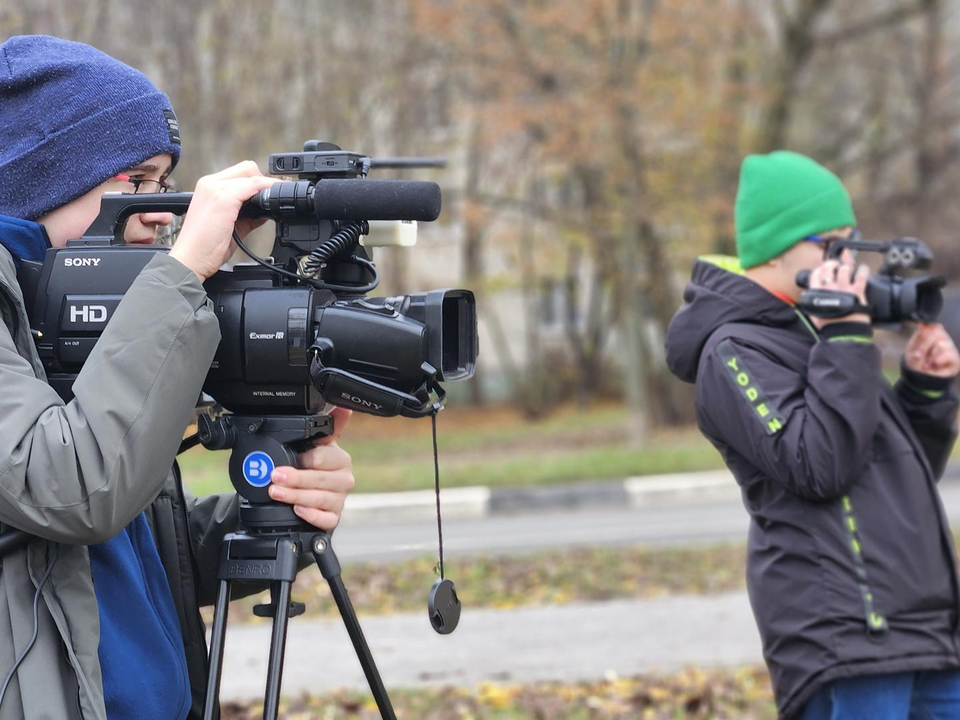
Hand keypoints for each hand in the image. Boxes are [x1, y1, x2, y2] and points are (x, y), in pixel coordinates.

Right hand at [169, 161, 278, 280]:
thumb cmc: (204, 247)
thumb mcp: (230, 227)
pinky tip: (272, 200)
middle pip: (247, 168)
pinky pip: (252, 186)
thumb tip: (265, 212)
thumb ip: (248, 216)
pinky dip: (265, 190)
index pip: (240, 173)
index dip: (259, 182)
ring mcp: (215, 189)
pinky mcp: (223, 199)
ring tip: (275, 201)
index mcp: (209, 188)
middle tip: (272, 200)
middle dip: (263, 181)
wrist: (189, 260)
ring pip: (250, 174)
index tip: (274, 193)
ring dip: (266, 186)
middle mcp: (209, 183)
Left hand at [267, 408, 354, 530]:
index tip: (284, 461)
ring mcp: (340, 500)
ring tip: (276, 493)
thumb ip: (327, 426)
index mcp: (340, 459)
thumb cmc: (314, 467)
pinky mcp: (334, 518)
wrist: (313, 493)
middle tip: (275, 477)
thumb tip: (344, 408)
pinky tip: (298, 511)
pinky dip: (312, 515)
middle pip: (321, 480)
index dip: (304, 459)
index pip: (324, 459)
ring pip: (320, 500)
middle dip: (296, 479)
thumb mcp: (318, 445)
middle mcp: (344, 479)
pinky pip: (326, 519)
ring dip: (296, 496)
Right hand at [808, 250, 870, 328]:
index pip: (816, 274)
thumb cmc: (829, 326)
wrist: (843, 334)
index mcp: (817, 293)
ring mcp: (843, 289)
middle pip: (829, 268)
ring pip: (844, 269)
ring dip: (847, 267)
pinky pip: (861, 276)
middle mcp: (829, 289)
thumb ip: (811, 302)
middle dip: (833, 263)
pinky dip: (863, 271)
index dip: (820, 268)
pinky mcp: (857, 292)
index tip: (824, 268)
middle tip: (837, 265)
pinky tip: (863, 270)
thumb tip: (806, 295)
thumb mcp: (813, 313)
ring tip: (850, 269)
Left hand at [905, 323, 959, 377]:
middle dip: (924, 345)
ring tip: (926, 364)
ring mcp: (950, 348)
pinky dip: (938, 360)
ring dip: (930, 356)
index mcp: (932, 335)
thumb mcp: (912, 349)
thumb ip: (919, 337)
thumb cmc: (916, 363)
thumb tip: (923, 324)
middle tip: (917, 356)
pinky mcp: (955, 358)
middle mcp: (943, 339)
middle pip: (937, 332)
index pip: (933, 325)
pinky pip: (948, 354)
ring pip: (941, 344)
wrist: (919, 379)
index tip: (919, 334)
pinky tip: (934, 365)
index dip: (925, 329)